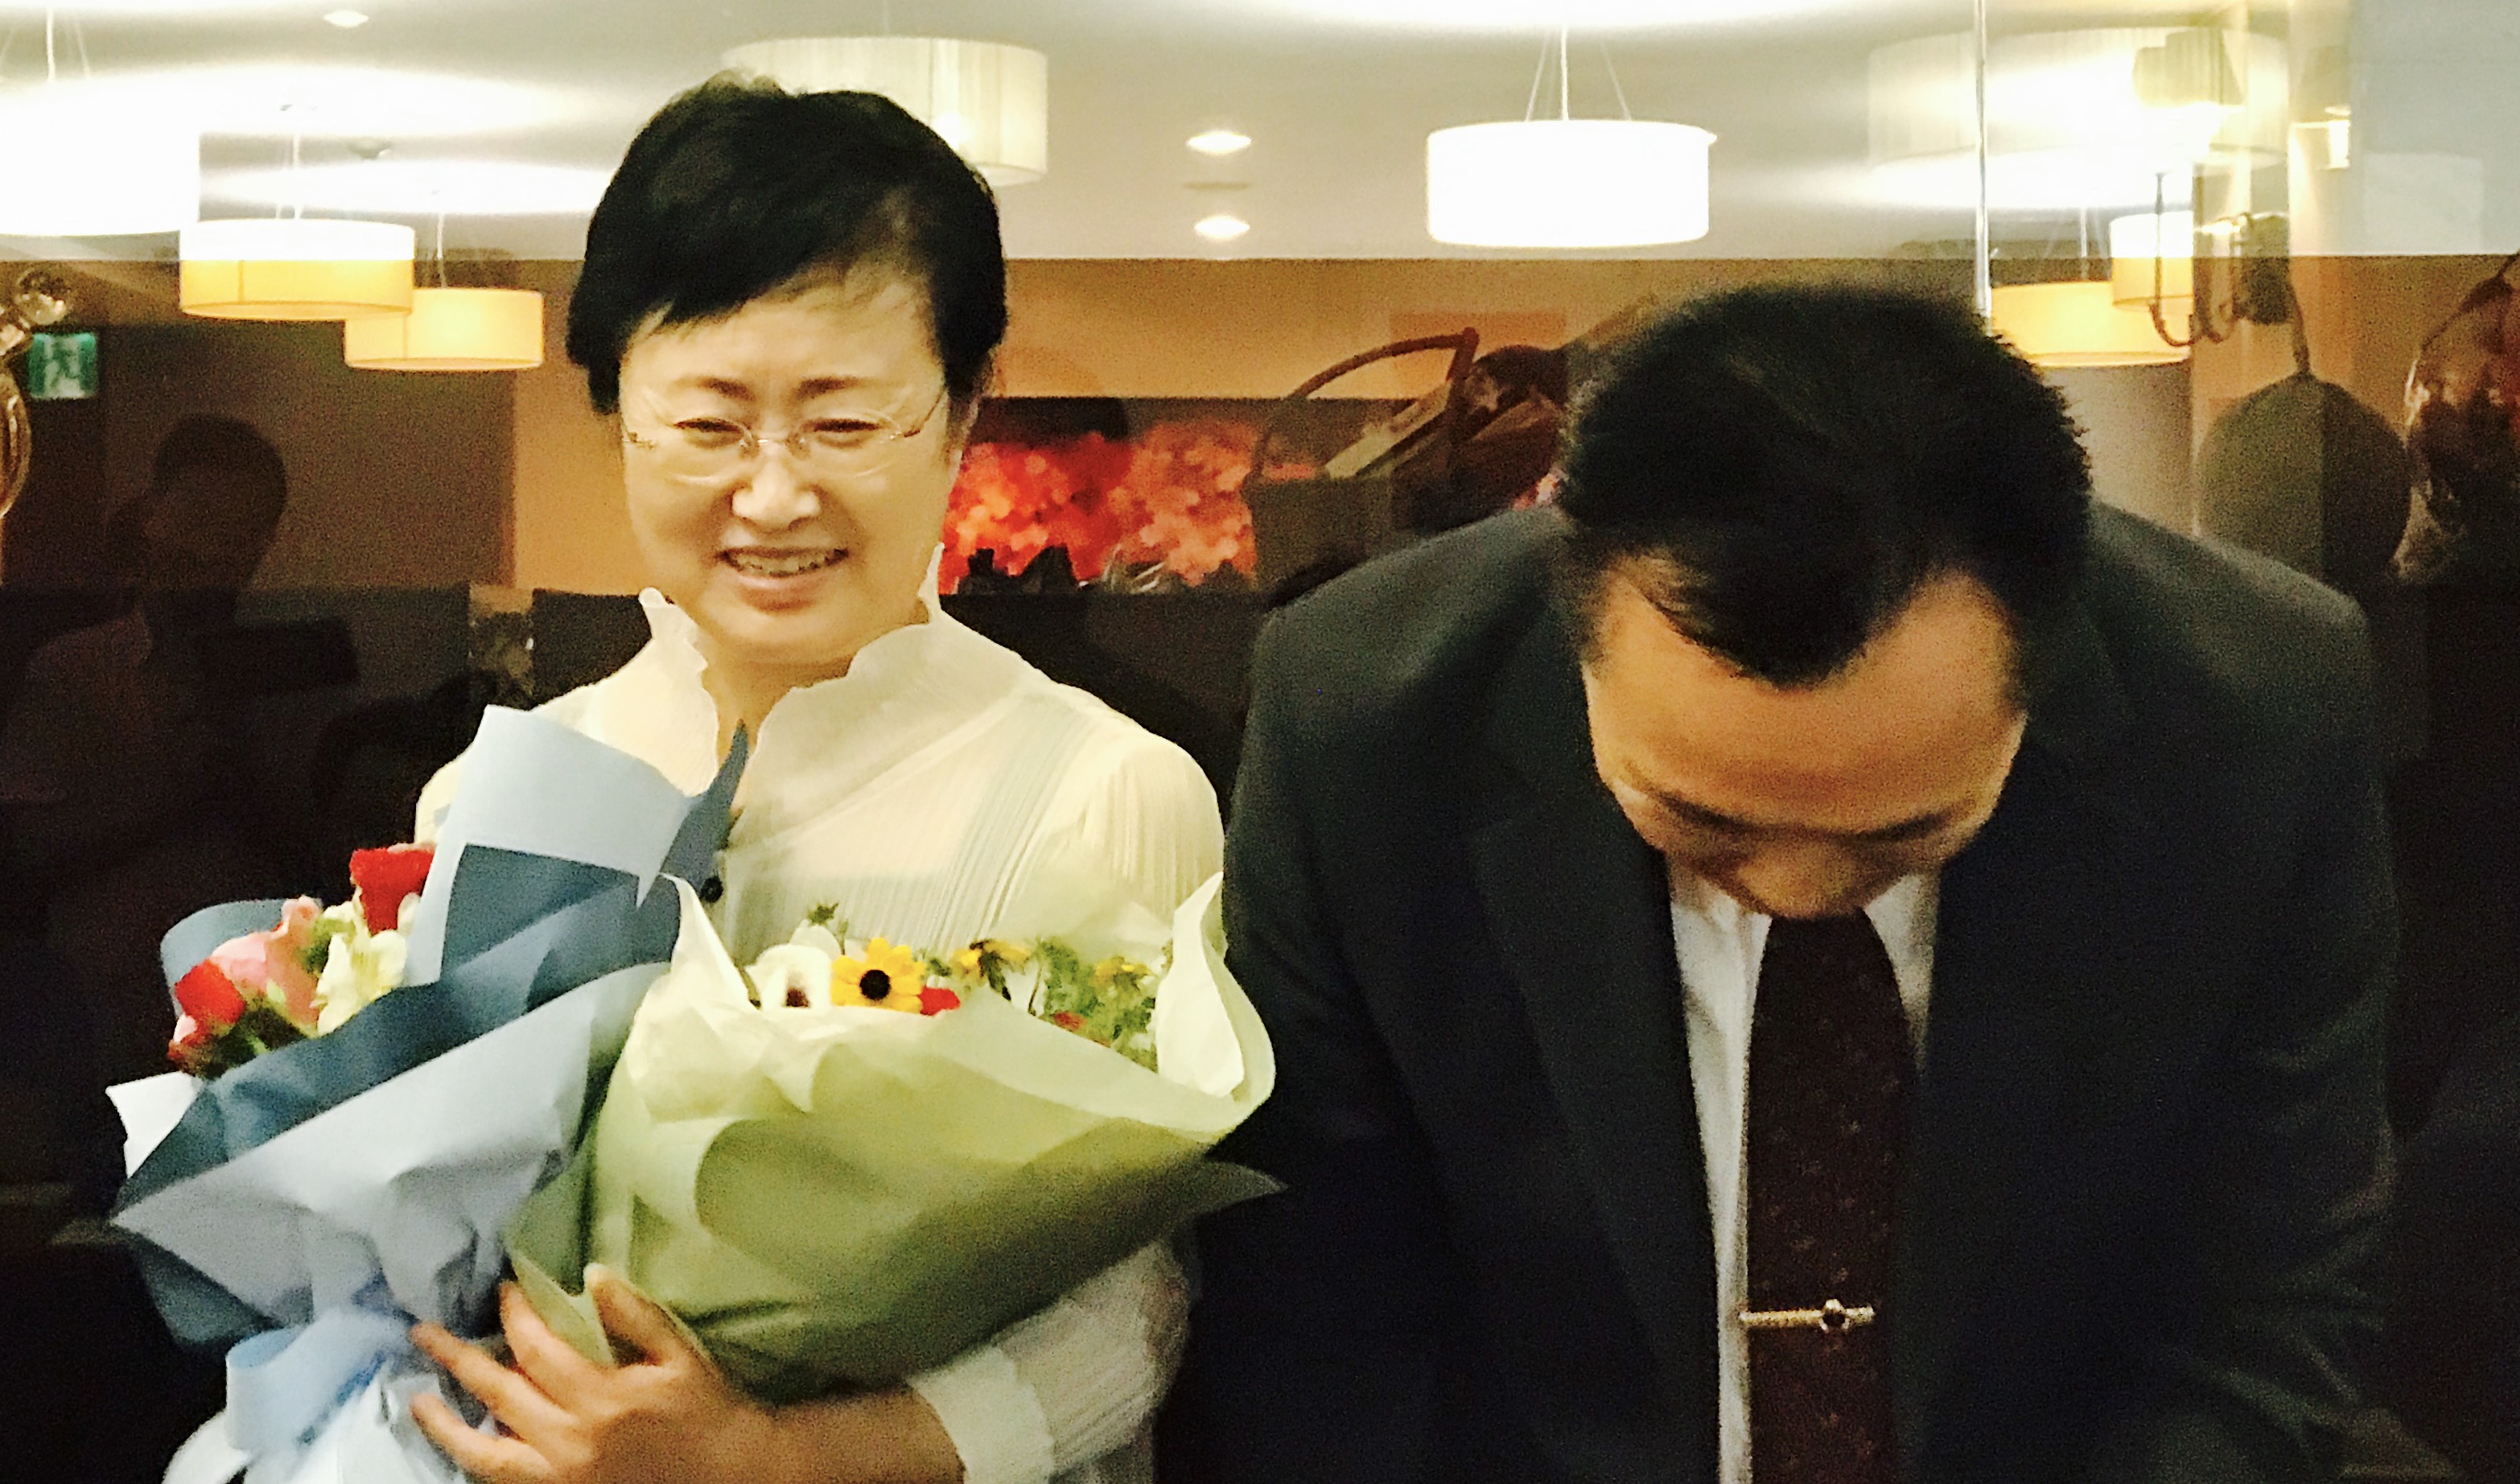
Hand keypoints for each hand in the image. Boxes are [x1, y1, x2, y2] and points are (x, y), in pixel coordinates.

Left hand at [411, 1270, 781, 1483]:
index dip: (515, 1314)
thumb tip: (593, 1275)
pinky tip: (457, 1439)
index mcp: (602, 1396)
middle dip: (457, 1356)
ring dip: (444, 1421)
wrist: (730, 1473)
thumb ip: (636, 1316)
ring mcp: (560, 1474)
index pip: (539, 1347)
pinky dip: (473, 1457)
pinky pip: (502, 1479)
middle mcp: (571, 1438)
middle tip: (423, 1331)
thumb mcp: (680, 1355)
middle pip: (499, 1390)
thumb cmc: (707, 1409)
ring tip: (417, 1398)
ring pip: (485, 1447)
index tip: (504, 1291)